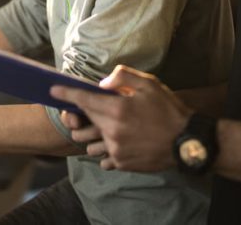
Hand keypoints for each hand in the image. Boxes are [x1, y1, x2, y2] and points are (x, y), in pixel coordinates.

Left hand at [51, 65, 190, 171]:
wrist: (186, 142)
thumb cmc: (169, 110)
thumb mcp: (149, 84)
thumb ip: (122, 77)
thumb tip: (101, 83)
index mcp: (117, 109)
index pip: (83, 100)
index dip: (66, 93)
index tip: (53, 90)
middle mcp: (112, 131)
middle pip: (82, 125)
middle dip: (80, 117)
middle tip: (91, 112)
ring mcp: (116, 150)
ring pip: (89, 145)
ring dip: (93, 137)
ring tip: (108, 130)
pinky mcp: (123, 163)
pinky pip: (103, 159)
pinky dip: (106, 151)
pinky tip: (118, 144)